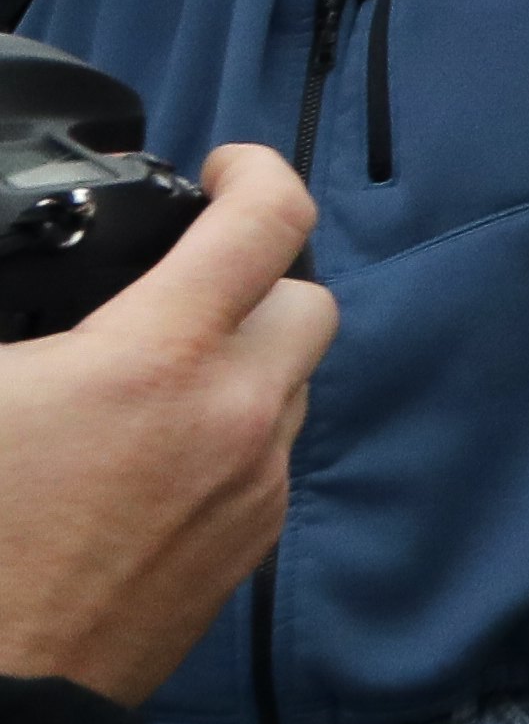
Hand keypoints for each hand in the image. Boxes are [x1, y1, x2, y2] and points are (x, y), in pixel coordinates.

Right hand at [0, 145, 338, 703]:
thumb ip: (21, 326)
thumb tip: (38, 319)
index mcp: (157, 361)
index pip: (266, 219)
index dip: (254, 170)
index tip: (225, 169)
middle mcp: (231, 417)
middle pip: (306, 301)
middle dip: (255, 280)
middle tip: (182, 284)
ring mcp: (248, 490)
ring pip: (289, 386)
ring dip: (241, 364)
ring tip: (149, 377)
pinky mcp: (244, 555)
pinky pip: (266, 461)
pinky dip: (229, 437)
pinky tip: (149, 455)